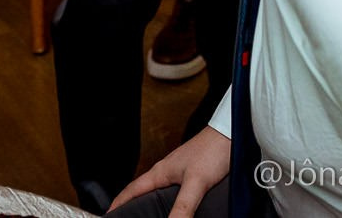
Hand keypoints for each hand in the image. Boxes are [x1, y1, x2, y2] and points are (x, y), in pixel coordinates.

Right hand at [109, 126, 229, 217]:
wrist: (233, 133)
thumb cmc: (213, 149)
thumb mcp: (195, 183)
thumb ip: (183, 207)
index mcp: (160, 172)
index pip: (132, 190)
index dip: (118, 203)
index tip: (108, 215)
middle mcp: (168, 172)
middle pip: (143, 192)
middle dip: (133, 205)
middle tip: (127, 217)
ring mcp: (181, 172)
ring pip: (160, 192)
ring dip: (153, 204)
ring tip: (148, 214)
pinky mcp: (194, 174)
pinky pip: (176, 192)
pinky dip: (173, 202)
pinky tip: (179, 209)